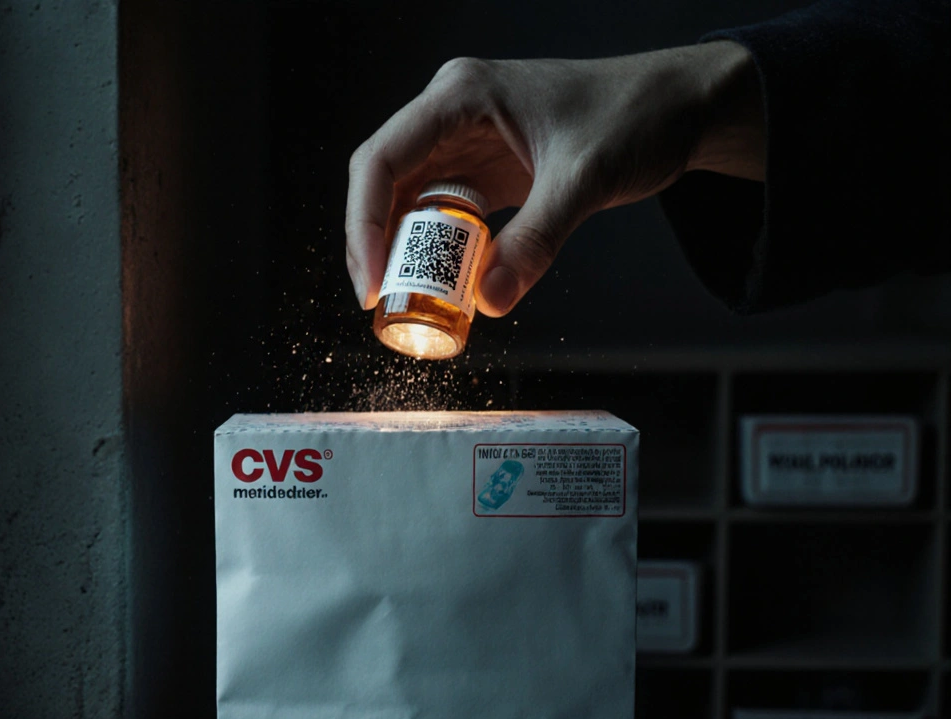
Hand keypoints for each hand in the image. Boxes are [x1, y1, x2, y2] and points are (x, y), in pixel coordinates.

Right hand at [346, 42, 763, 315]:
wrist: (677, 107)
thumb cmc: (634, 115)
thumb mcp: (584, 179)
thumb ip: (536, 239)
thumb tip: (489, 299)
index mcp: (460, 95)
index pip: (383, 159)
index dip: (364, 223)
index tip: (371, 280)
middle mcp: (451, 114)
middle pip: (383, 182)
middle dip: (374, 243)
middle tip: (379, 301)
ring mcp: (465, 141)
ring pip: (408, 200)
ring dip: (403, 250)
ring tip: (405, 300)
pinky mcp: (484, 169)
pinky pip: (443, 213)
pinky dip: (439, 250)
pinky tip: (444, 283)